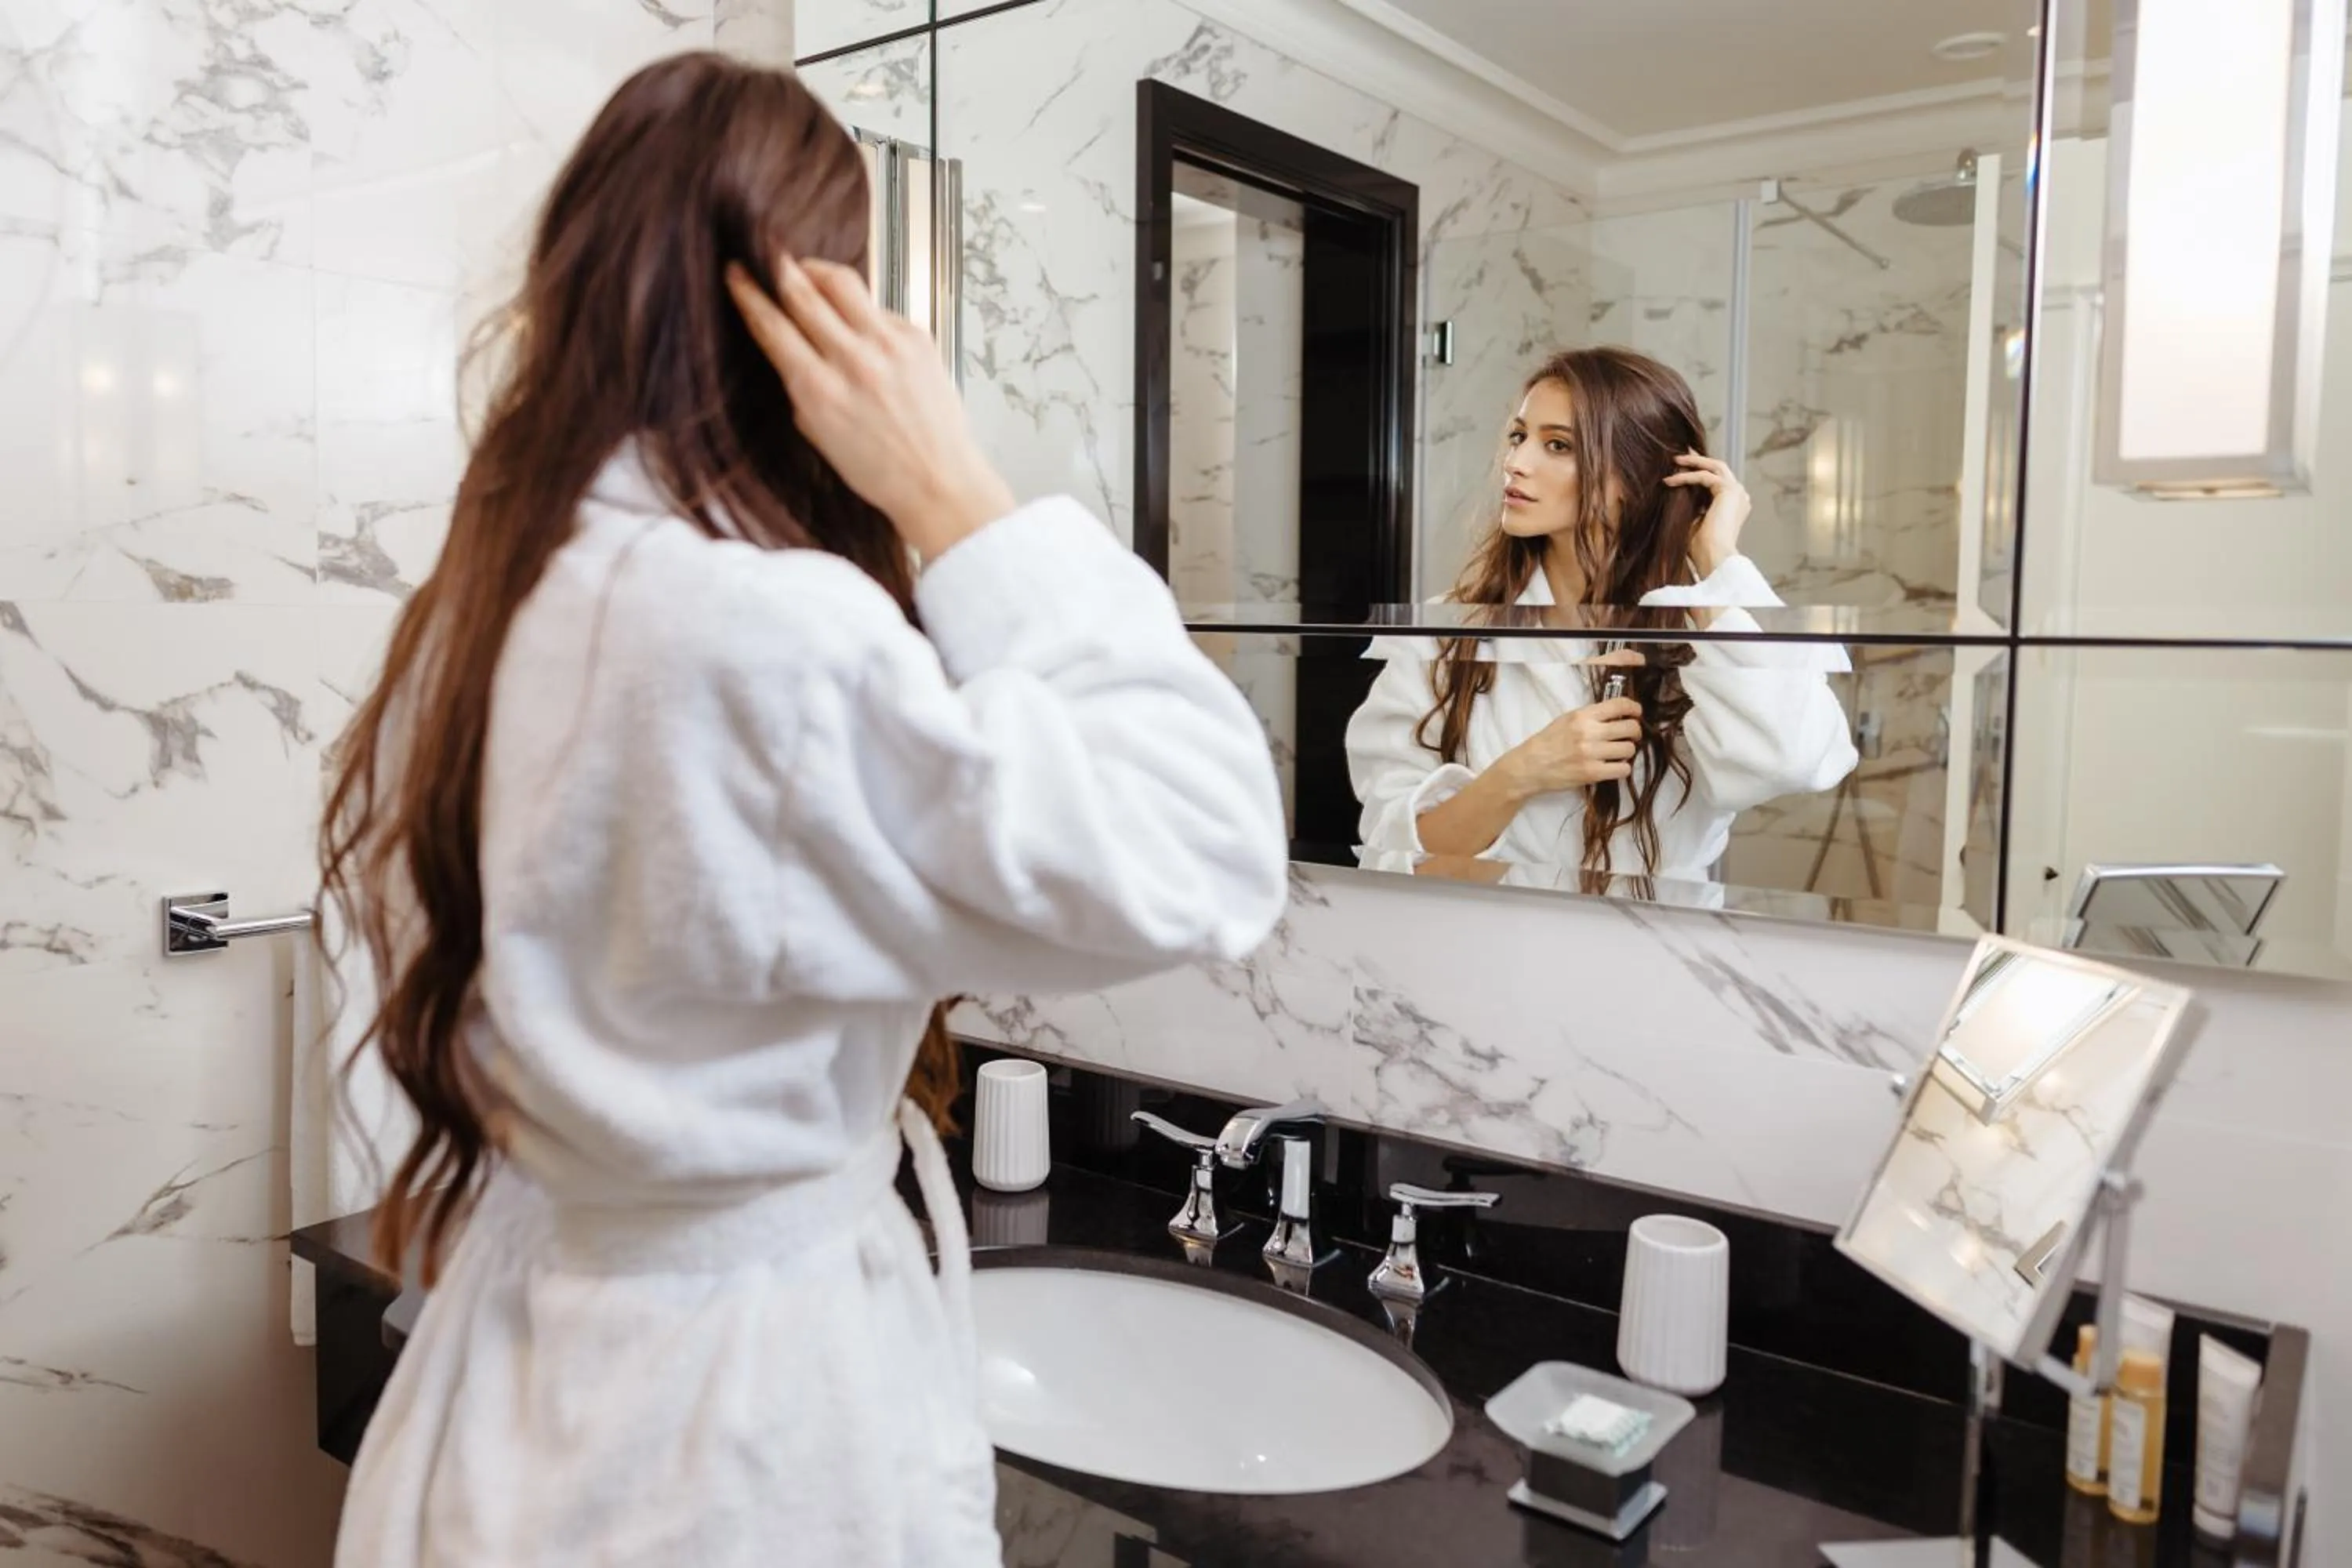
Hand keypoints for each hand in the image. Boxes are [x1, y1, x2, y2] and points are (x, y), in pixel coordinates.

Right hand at [725, 256, 1014, 559]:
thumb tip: (784, 341)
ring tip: (805, 272)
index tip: (736, 273)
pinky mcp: (917, 337)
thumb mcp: (818, 432)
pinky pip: (876, 306)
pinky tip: (854, 320)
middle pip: (801, 291)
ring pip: (841, 282)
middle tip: (762, 256)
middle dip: (775, 268)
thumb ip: (799, 384)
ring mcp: (888, 344)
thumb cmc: (877, 469)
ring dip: (815, 270)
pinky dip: (858, 307)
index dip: (748, 293)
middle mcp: (853, 360)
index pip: (772, 325)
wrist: (939, 481)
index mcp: (819, 390)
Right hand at [1498, 692, 1643, 797]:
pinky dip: (1622, 768)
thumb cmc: (1548, 742)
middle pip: (1630, 727)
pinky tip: (1613, 766)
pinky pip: (1623, 769)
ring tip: (1618, 753)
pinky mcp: (1592, 773)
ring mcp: (1591, 754)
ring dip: (1627, 751)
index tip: (1636, 713)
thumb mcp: (1566, 720)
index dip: (1634, 708)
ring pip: (1629, 749)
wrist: (1530, 767)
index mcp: (1582, 715)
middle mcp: (1589, 732)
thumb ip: (1591, 716)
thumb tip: (1618, 714)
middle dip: (1635, 731)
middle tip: (1630, 736)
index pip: (1619, 705)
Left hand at [1665, 451, 1749, 580]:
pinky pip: (1704, 476)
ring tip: (1675, 460)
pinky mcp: (1729, 491)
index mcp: (1734, 505)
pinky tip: (1670, 480)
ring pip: (1715, 467)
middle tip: (1680, 455)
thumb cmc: (1702, 549)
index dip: (1699, 471)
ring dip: (1694, 462)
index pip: (1717, 480)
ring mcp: (1737, 492)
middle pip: (1719, 468)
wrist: (1713, 557)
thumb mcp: (1694, 522)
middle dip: (1699, 459)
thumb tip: (1675, 493)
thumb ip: (1692, 506)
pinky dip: (1687, 476)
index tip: (1680, 467)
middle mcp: (1739, 496)